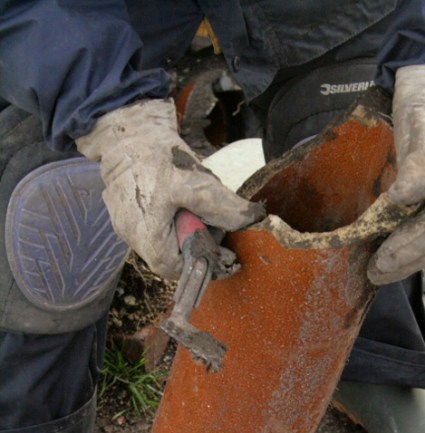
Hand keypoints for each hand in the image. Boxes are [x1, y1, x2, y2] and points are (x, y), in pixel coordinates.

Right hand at [76, 100, 264, 280]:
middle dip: (196, 247)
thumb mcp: (195, 182)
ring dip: (185, 232)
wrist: (126, 126)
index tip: (223, 253)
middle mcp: (132, 236)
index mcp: (146, 236)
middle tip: (214, 226)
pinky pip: (154, 225)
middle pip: (170, 258)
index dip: (202, 264)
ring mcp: (126, 223)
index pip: (176, 269)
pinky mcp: (126, 210)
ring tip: (197, 209)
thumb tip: (252, 220)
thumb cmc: (156, 156)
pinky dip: (172, 220)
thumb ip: (223, 207)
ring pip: (162, 241)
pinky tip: (181, 200)